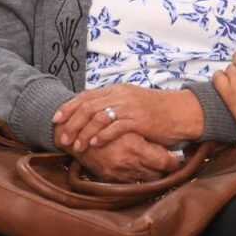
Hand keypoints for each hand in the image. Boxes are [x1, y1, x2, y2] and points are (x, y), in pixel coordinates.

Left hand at [52, 84, 202, 150]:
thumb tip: (91, 114)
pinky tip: (94, 144)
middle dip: (71, 122)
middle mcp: (121, 95)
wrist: (180, 111)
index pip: (86, 96)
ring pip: (98, 117)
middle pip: (88, 106)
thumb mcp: (131, 101)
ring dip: (84, 132)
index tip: (56, 119)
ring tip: (76, 145)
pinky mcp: (139, 120)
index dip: (68, 107)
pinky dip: (102, 136)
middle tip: (62, 137)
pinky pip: (115, 127)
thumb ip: (112, 104)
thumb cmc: (155, 110)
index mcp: (117, 89)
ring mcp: (130, 107)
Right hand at [72, 131, 179, 182]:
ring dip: (150, 172)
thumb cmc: (99, 122)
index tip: (177, 158)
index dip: (173, 161)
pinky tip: (138, 168)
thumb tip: (163, 136)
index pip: (164, 162)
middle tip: (169, 161)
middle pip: (156, 173)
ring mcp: (118, 173)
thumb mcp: (124, 122)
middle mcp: (128, 164)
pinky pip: (129, 182)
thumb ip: (142, 130)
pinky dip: (135, 175)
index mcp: (134, 148)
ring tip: (155, 165)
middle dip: (163, 168)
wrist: (72, 133)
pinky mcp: (109, 177)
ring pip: (144, 179)